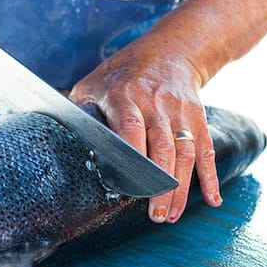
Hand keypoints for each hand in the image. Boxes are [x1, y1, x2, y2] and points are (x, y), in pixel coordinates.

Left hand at [69, 37, 221, 223]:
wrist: (171, 49)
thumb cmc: (123, 72)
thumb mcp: (94, 81)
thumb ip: (79, 110)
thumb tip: (54, 138)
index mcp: (126, 95)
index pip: (131, 129)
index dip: (132, 158)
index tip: (127, 187)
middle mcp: (156, 103)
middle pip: (162, 148)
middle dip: (159, 185)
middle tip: (154, 216)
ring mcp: (180, 111)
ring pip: (184, 153)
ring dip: (181, 188)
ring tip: (171, 216)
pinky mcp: (198, 118)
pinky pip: (205, 149)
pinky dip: (210, 176)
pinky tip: (212, 200)